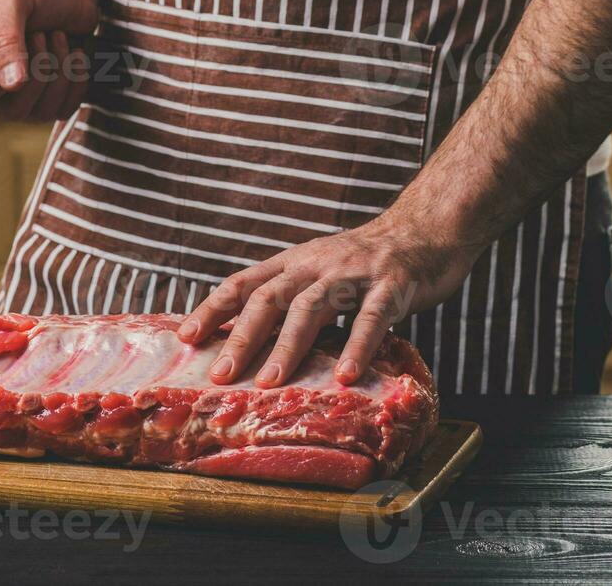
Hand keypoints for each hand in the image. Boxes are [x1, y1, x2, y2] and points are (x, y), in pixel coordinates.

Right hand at [0, 0, 102, 121]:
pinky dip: (76, 81)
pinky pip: (64, 110)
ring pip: (42, 113)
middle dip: (38, 68)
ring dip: (59, 71)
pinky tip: (74, 53)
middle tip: (42, 34)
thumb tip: (11, 84)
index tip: (21, 45)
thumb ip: (5, 39)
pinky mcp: (50, 97)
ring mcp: (21, 96)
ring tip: (58, 37)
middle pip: (12, 110)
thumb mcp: (12, 1)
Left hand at [177, 218, 477, 387]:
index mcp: (294, 263)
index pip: (243, 284)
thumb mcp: (318, 271)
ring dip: (288, 347)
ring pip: (313, 308)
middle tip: (220, 375)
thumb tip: (249, 342)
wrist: (425, 229)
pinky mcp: (392, 284)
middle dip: (242, 337)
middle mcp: (317, 264)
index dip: (212, 309)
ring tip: (270, 383)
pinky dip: (356, 346)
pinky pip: (371, 317)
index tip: (185, 339)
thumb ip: (290, 298)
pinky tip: (345, 376)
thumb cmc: (366, 261)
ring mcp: (354, 273)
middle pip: (270, 298)